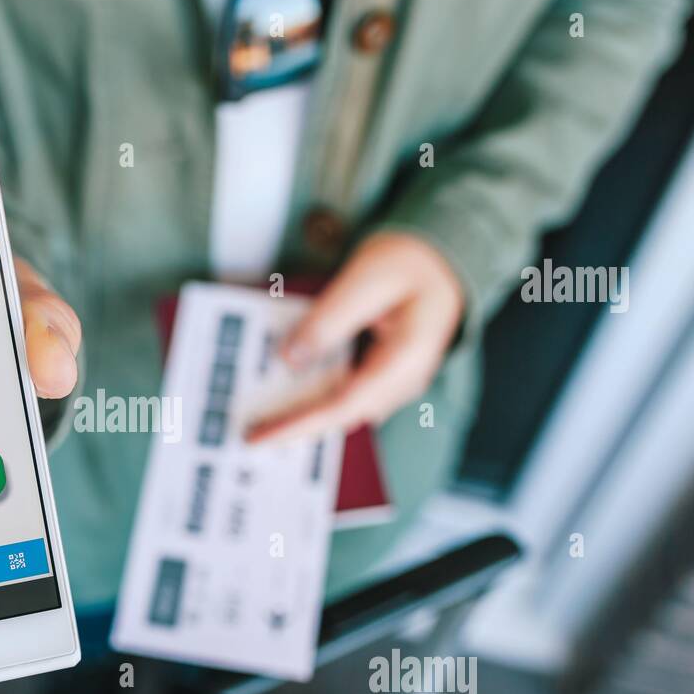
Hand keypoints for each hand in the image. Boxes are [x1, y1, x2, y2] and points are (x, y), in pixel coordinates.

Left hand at [246, 231, 463, 442]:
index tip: (259, 436)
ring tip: (261, 417)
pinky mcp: (382, 375)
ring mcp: (396, 382)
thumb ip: (328, 320)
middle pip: (341, 415)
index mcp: (406, 359)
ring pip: (342, 408)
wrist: (443, 256)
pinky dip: (314, 394)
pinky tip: (286, 390)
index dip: (298, 425)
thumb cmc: (412, 261)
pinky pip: (345, 393)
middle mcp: (404, 381)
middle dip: (294, 425)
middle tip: (249, 431)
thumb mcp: (365, 279)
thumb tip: (289, 359)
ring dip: (302, 412)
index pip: (344, 405)